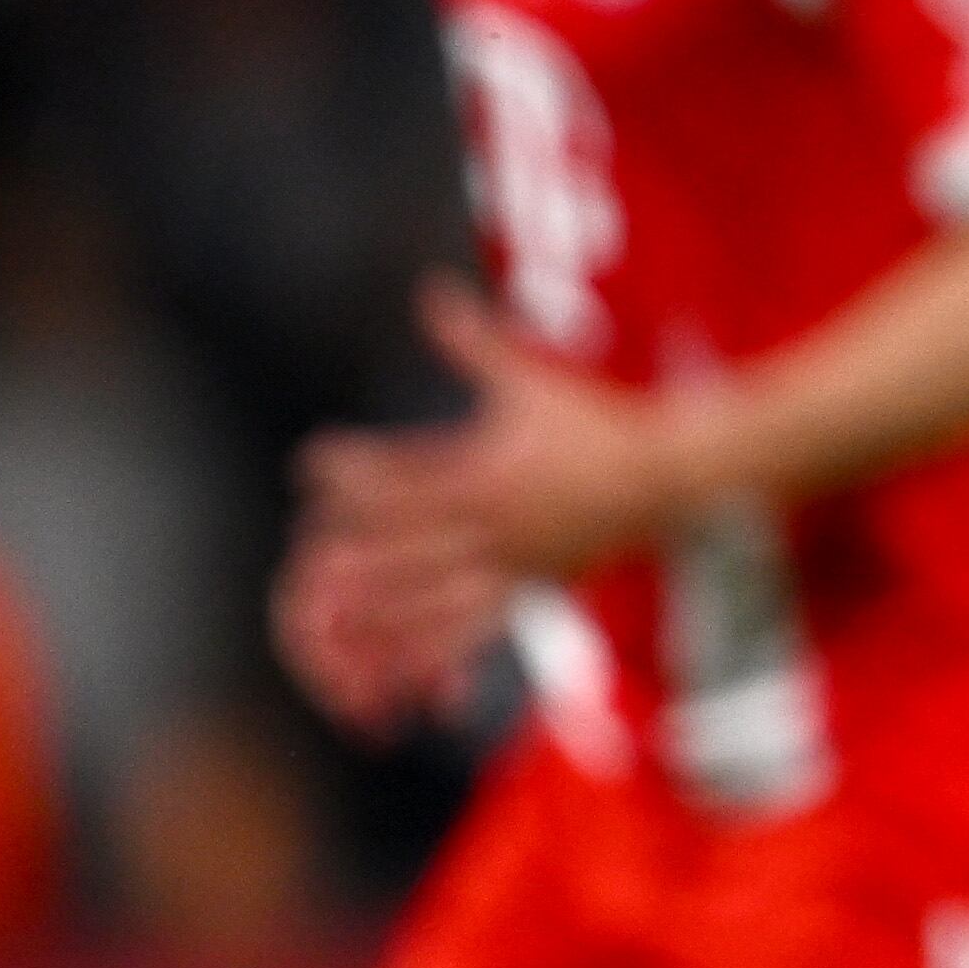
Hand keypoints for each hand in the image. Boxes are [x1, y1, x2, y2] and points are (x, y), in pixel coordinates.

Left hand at [279, 277, 711, 735]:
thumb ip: (471, 342)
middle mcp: (491, 526)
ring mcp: (509, 566)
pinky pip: (473, 634)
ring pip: (429, 600)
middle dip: (352, 550)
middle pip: (404, 545)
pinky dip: (434, 659)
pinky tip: (400, 676)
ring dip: (377, 613)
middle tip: (302, 554)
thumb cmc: (597, 420)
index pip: (402, 475)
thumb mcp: (529, 379)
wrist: (666, 475)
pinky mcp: (527, 594)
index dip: (352, 471)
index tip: (311, 463)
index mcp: (486, 473)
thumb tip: (430, 291)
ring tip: (329, 625)